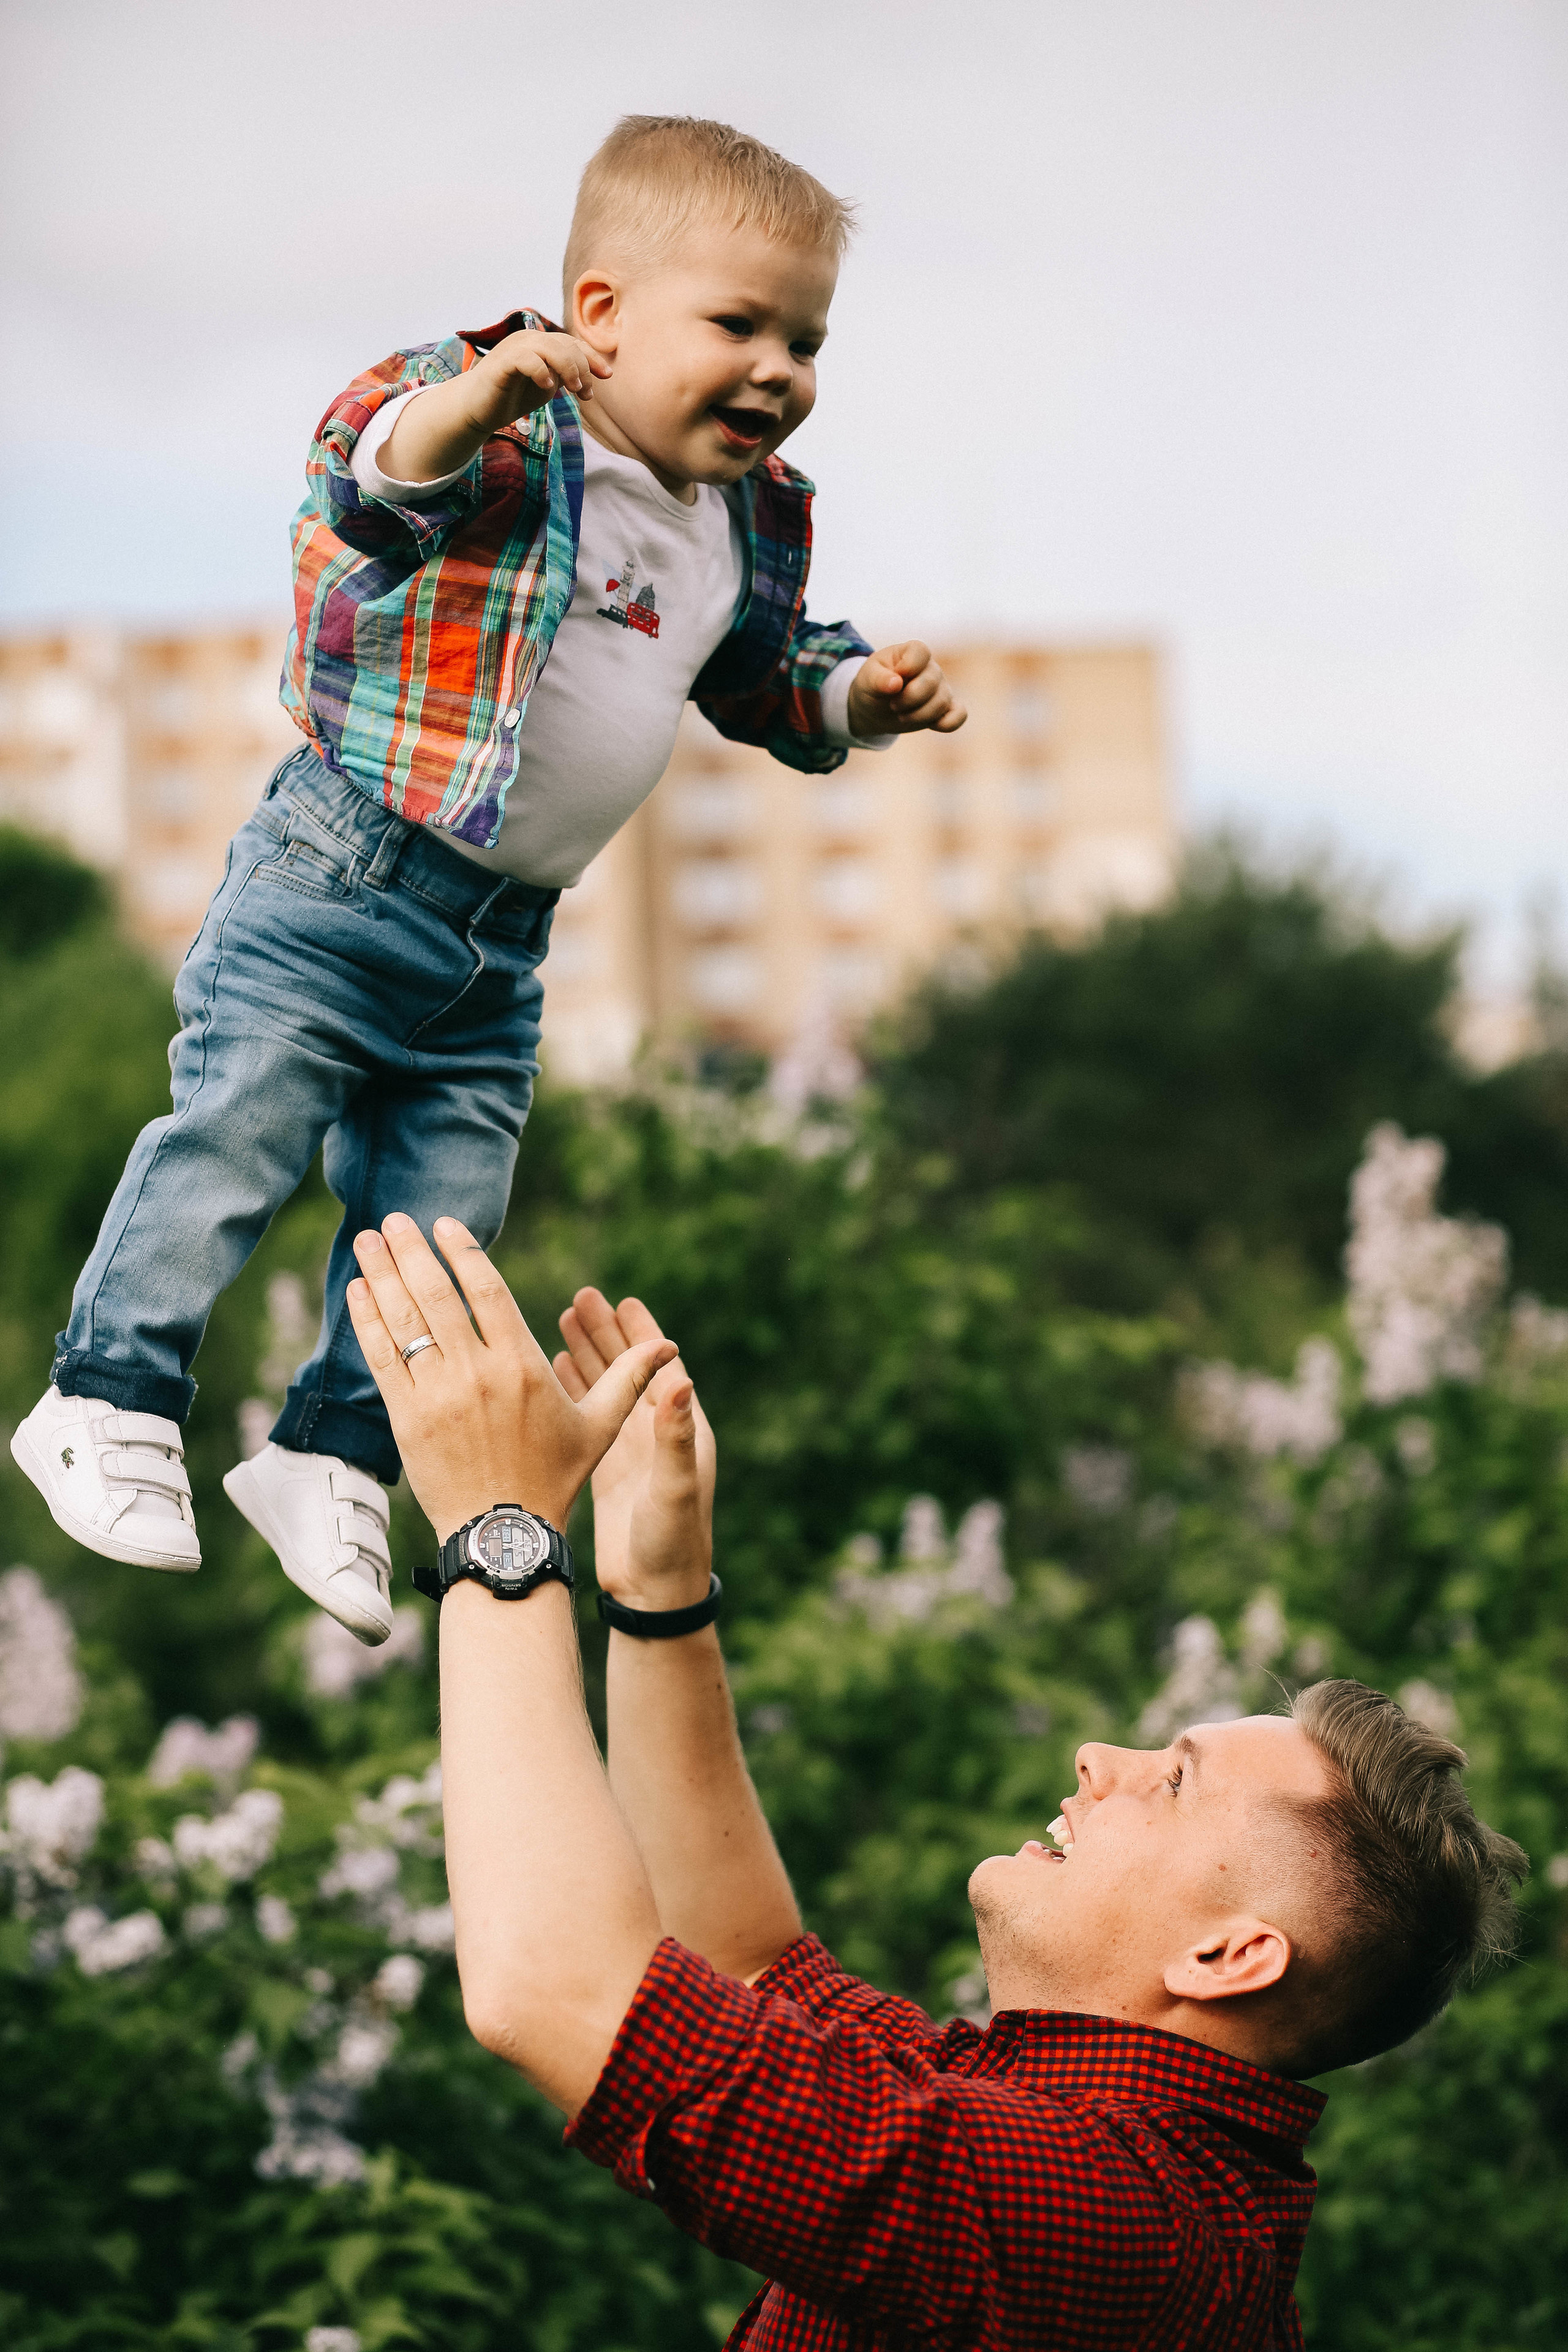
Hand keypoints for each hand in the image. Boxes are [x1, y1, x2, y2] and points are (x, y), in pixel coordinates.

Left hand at [346, 1215, 674, 1540]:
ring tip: (368, 1240)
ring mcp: (437, 1396)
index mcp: (522, 1366)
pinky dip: (367, 1322)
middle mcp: (477, 1374)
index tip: (443, 1225)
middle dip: (411, 1252)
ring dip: (382, 1275)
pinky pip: (381, 1359)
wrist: (503, 1534)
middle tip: (394, 1219)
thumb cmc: (554, 1477)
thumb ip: (629, 1379)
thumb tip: (669, 1347)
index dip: (463, 1253)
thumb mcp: (601, 1426)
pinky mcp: (407, 1419)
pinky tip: (358, 1292)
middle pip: (438, 1296)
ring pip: (405, 1322)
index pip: (488, 1292)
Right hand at [470, 328, 612, 430]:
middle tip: (585, 393)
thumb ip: (563, 375)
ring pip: (550, 347)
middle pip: (565, 344)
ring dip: (568, 368)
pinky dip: (541, 371)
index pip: (572, 343)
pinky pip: (527, 359)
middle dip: (583, 368)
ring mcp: (514, 348)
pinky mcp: (502, 363)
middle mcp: (528, 339)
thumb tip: (587, 375)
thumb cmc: (511, 396)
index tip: (607, 376)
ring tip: (573, 389)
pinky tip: (548, 387)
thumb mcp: (545, 384)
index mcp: (540, 343)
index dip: (592, 357)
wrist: (478, 409)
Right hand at [554, 1290, 714, 1612]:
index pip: (659, 1367)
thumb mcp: (675, 1485)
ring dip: (584, 1356)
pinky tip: (551, 1370)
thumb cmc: (672, 1542)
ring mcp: (629, 1450)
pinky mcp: (606, 1467)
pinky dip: (573, 1391)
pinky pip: (589, 1417)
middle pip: (628, 1369)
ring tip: (559, 1320)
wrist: (655, 1594)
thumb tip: (682, 1376)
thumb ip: (677, 1433)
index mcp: (681, 1429)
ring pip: (605, 1388)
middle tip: (579, 1298)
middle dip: (604, 1334)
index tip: (621, 1299)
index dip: (641, 1333)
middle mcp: (656, 1433)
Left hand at [847, 642, 966, 738]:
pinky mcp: (944, 709)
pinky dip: (949, 723)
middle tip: (893, 705)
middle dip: (909, 699)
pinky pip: (959, 715)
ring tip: (901, 715)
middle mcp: (931, 668)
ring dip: (919, 715)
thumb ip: (878, 678)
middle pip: (931, 682)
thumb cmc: (872, 686)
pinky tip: (932, 726)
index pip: (921, 652)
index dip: (909, 666)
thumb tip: (896, 683)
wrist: (875, 708)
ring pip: (942, 702)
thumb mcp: (867, 679)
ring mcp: (941, 688)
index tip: (895, 679)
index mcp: (912, 653)